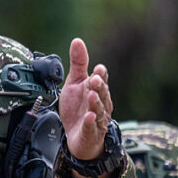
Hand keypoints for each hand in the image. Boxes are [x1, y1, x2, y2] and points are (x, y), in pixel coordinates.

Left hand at [59, 38, 112, 160]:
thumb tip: (77, 41)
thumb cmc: (78, 108)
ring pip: (99, 109)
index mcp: (96, 90)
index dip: (100, 74)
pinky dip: (90, 122)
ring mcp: (97, 118)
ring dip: (95, 102)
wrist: (77, 136)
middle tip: (94, 79)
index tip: (97, 68)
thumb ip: (78, 63)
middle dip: (99, 86)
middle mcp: (100, 103)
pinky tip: (89, 117)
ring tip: (91, 95)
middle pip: (102, 93)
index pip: (101, 79)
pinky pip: (92, 127)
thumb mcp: (75, 83)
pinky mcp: (91, 132)